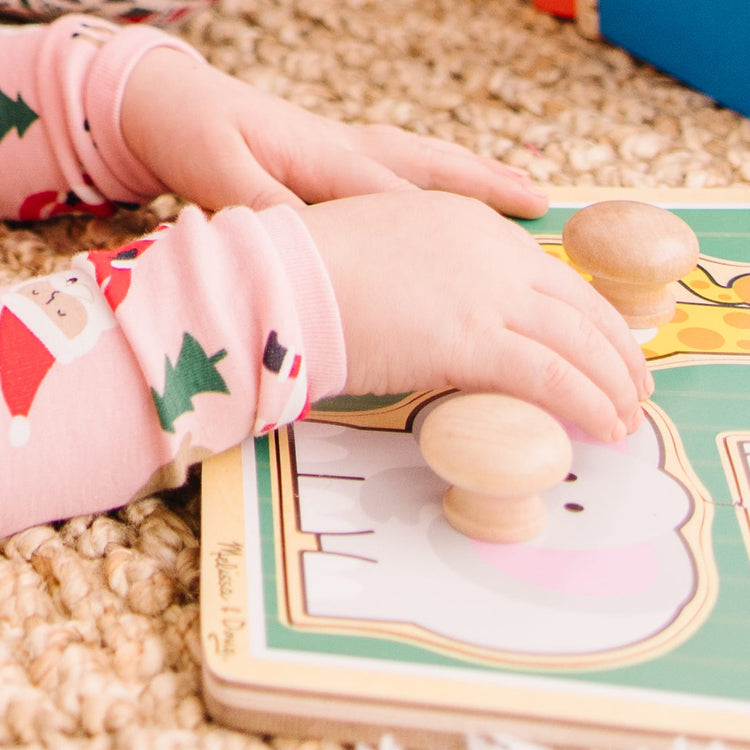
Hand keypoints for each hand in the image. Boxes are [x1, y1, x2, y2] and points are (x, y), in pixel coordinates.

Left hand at [121, 48, 547, 218]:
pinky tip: (459, 196)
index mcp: (327, 158)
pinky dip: (444, 179)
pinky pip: (407, 167)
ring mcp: (349, 147)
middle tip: (540, 206)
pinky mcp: (340, 153)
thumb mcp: (222, 179)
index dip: (452, 231)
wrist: (170, 103)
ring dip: (478, 179)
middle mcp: (351, 148)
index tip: (498, 261)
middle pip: (434, 171)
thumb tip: (325, 246)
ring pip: (428, 164)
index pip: (402, 200)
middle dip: (488, 189)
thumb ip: (276, 211)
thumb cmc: (194, 138)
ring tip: (524, 194)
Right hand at [299, 191, 651, 442]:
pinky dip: (588, 402)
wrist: (281, 279)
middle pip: (579, 303)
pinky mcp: (472, 338)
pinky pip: (551, 376)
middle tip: (635, 381)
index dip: (586, 313)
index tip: (601, 342)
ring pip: (576, 340)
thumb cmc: (315, 273)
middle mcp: (492, 251)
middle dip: (617, 348)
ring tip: (629, 414)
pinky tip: (606, 426)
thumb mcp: (389, 253)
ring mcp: (486, 292)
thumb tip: (452, 318)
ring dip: (613, 381)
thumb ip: (435, 278)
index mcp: (470, 224)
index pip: (550, 274)